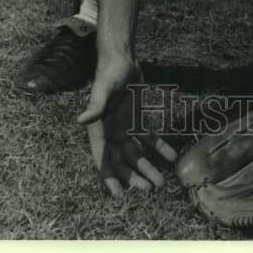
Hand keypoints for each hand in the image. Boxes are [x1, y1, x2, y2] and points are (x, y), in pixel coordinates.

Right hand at [77, 52, 176, 195]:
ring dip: (148, 167)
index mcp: (99, 129)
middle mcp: (111, 132)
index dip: (110, 177)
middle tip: (148, 190)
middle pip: (122, 161)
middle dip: (133, 176)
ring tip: (161, 181)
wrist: (122, 58)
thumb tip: (81, 120)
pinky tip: (171, 156)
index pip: (103, 158)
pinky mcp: (137, 119)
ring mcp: (124, 127)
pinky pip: (148, 137)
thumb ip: (95, 106)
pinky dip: (159, 147)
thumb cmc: (109, 72)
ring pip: (137, 153)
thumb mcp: (103, 88)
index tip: (118, 195)